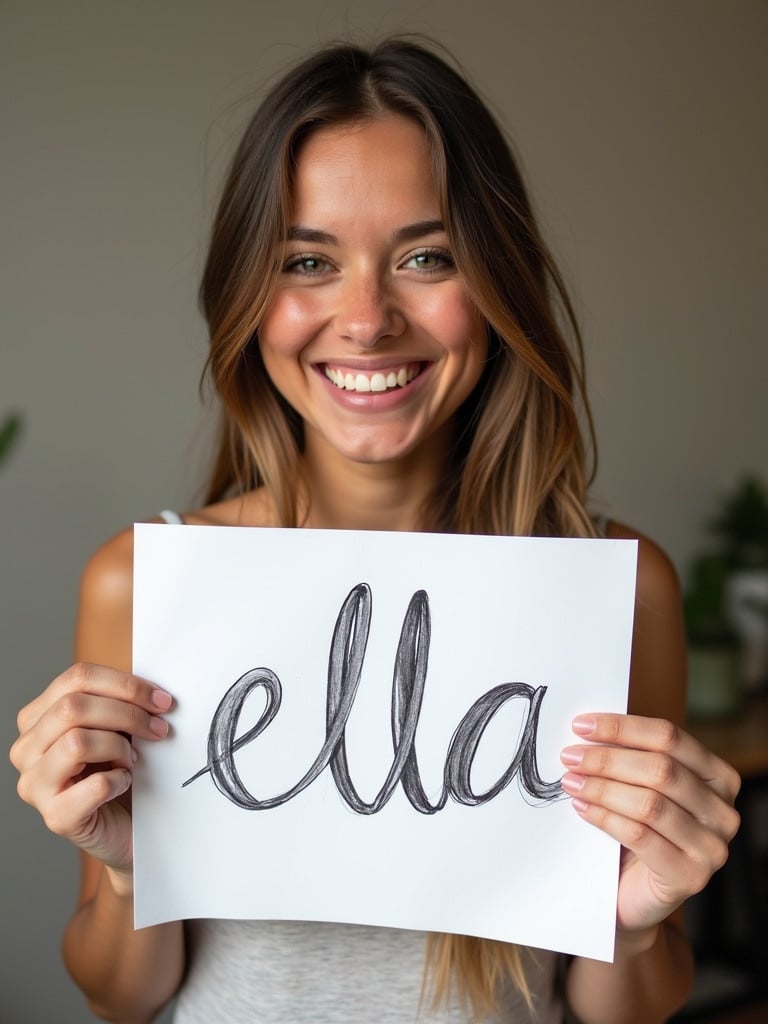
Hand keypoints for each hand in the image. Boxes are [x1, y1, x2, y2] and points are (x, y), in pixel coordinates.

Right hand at [10, 662, 171, 878]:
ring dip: (119, 747)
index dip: (124, 683)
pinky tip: (124, 782)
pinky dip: (119, 779)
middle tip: (159, 728)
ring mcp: (34, 785)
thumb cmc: (120, 771)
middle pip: (72, 707)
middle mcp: (26, 749)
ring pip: (76, 742)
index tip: (161, 699)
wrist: (127, 828)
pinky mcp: (56, 817)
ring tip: (133, 759)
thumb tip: (151, 687)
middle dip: (127, 712)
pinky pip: (94, 786)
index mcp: (38, 718)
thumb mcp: (116, 727)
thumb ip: (119, 701)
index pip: (76, 678)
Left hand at [560, 713, 740, 936]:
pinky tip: (582, 808)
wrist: (634, 894)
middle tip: (570, 756)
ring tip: (571, 781)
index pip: (670, 737)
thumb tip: (588, 726)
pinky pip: (641, 836)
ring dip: (602, 788)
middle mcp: (723, 811)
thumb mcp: (639, 787)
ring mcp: (712, 847)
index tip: (581, 724)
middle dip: (607, 759)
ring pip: (650, 803)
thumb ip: (629, 757)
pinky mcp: (690, 876)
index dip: (623, 728)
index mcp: (718, 776)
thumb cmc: (636, 831)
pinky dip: (605, 818)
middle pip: (660, 769)